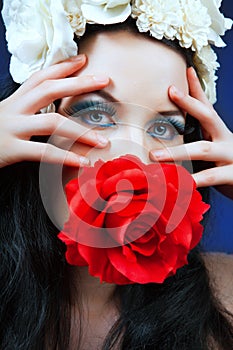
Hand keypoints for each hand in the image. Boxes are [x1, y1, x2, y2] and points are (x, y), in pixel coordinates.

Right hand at [0, 55, 108, 167]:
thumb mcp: (9, 114)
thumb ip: (28, 109)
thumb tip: (55, 111)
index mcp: (16, 100)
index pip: (41, 77)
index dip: (63, 67)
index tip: (84, 61)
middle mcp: (15, 109)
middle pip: (50, 90)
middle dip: (78, 84)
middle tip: (104, 80)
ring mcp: (14, 128)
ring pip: (52, 122)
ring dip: (81, 131)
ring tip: (103, 140)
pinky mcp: (12, 149)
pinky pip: (43, 152)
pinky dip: (65, 157)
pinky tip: (83, 162)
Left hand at [150, 67, 232, 198]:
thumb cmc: (224, 167)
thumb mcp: (211, 150)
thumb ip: (194, 143)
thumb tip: (168, 137)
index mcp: (219, 133)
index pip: (207, 107)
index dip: (197, 89)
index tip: (185, 70)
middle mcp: (226, 140)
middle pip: (209, 116)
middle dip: (190, 103)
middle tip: (170, 91)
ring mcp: (231, 156)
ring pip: (203, 149)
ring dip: (177, 152)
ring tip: (154, 156)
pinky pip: (212, 177)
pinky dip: (194, 179)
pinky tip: (180, 182)